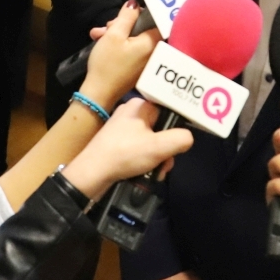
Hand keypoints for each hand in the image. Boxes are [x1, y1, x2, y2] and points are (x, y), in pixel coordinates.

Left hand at [60, 98, 191, 198]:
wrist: (92, 173)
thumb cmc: (125, 154)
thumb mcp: (159, 147)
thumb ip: (180, 139)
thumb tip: (188, 138)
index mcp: (140, 105)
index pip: (169, 109)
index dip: (177, 126)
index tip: (179, 142)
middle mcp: (131, 112)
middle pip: (161, 128)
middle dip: (167, 148)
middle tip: (165, 163)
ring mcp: (123, 127)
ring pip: (152, 140)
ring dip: (158, 158)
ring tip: (156, 172)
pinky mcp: (117, 142)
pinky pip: (140, 148)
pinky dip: (146, 160)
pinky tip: (145, 173)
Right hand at [79, 0, 158, 109]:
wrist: (99, 93)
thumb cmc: (107, 63)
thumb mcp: (114, 35)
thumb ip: (126, 17)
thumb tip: (135, 4)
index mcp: (152, 43)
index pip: (157, 20)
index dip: (143, 12)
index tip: (128, 12)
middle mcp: (153, 52)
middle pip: (143, 29)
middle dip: (124, 23)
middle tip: (108, 25)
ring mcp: (145, 61)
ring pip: (134, 38)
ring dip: (117, 33)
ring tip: (98, 34)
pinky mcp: (137, 67)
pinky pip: (132, 49)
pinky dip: (119, 44)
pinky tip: (102, 42)